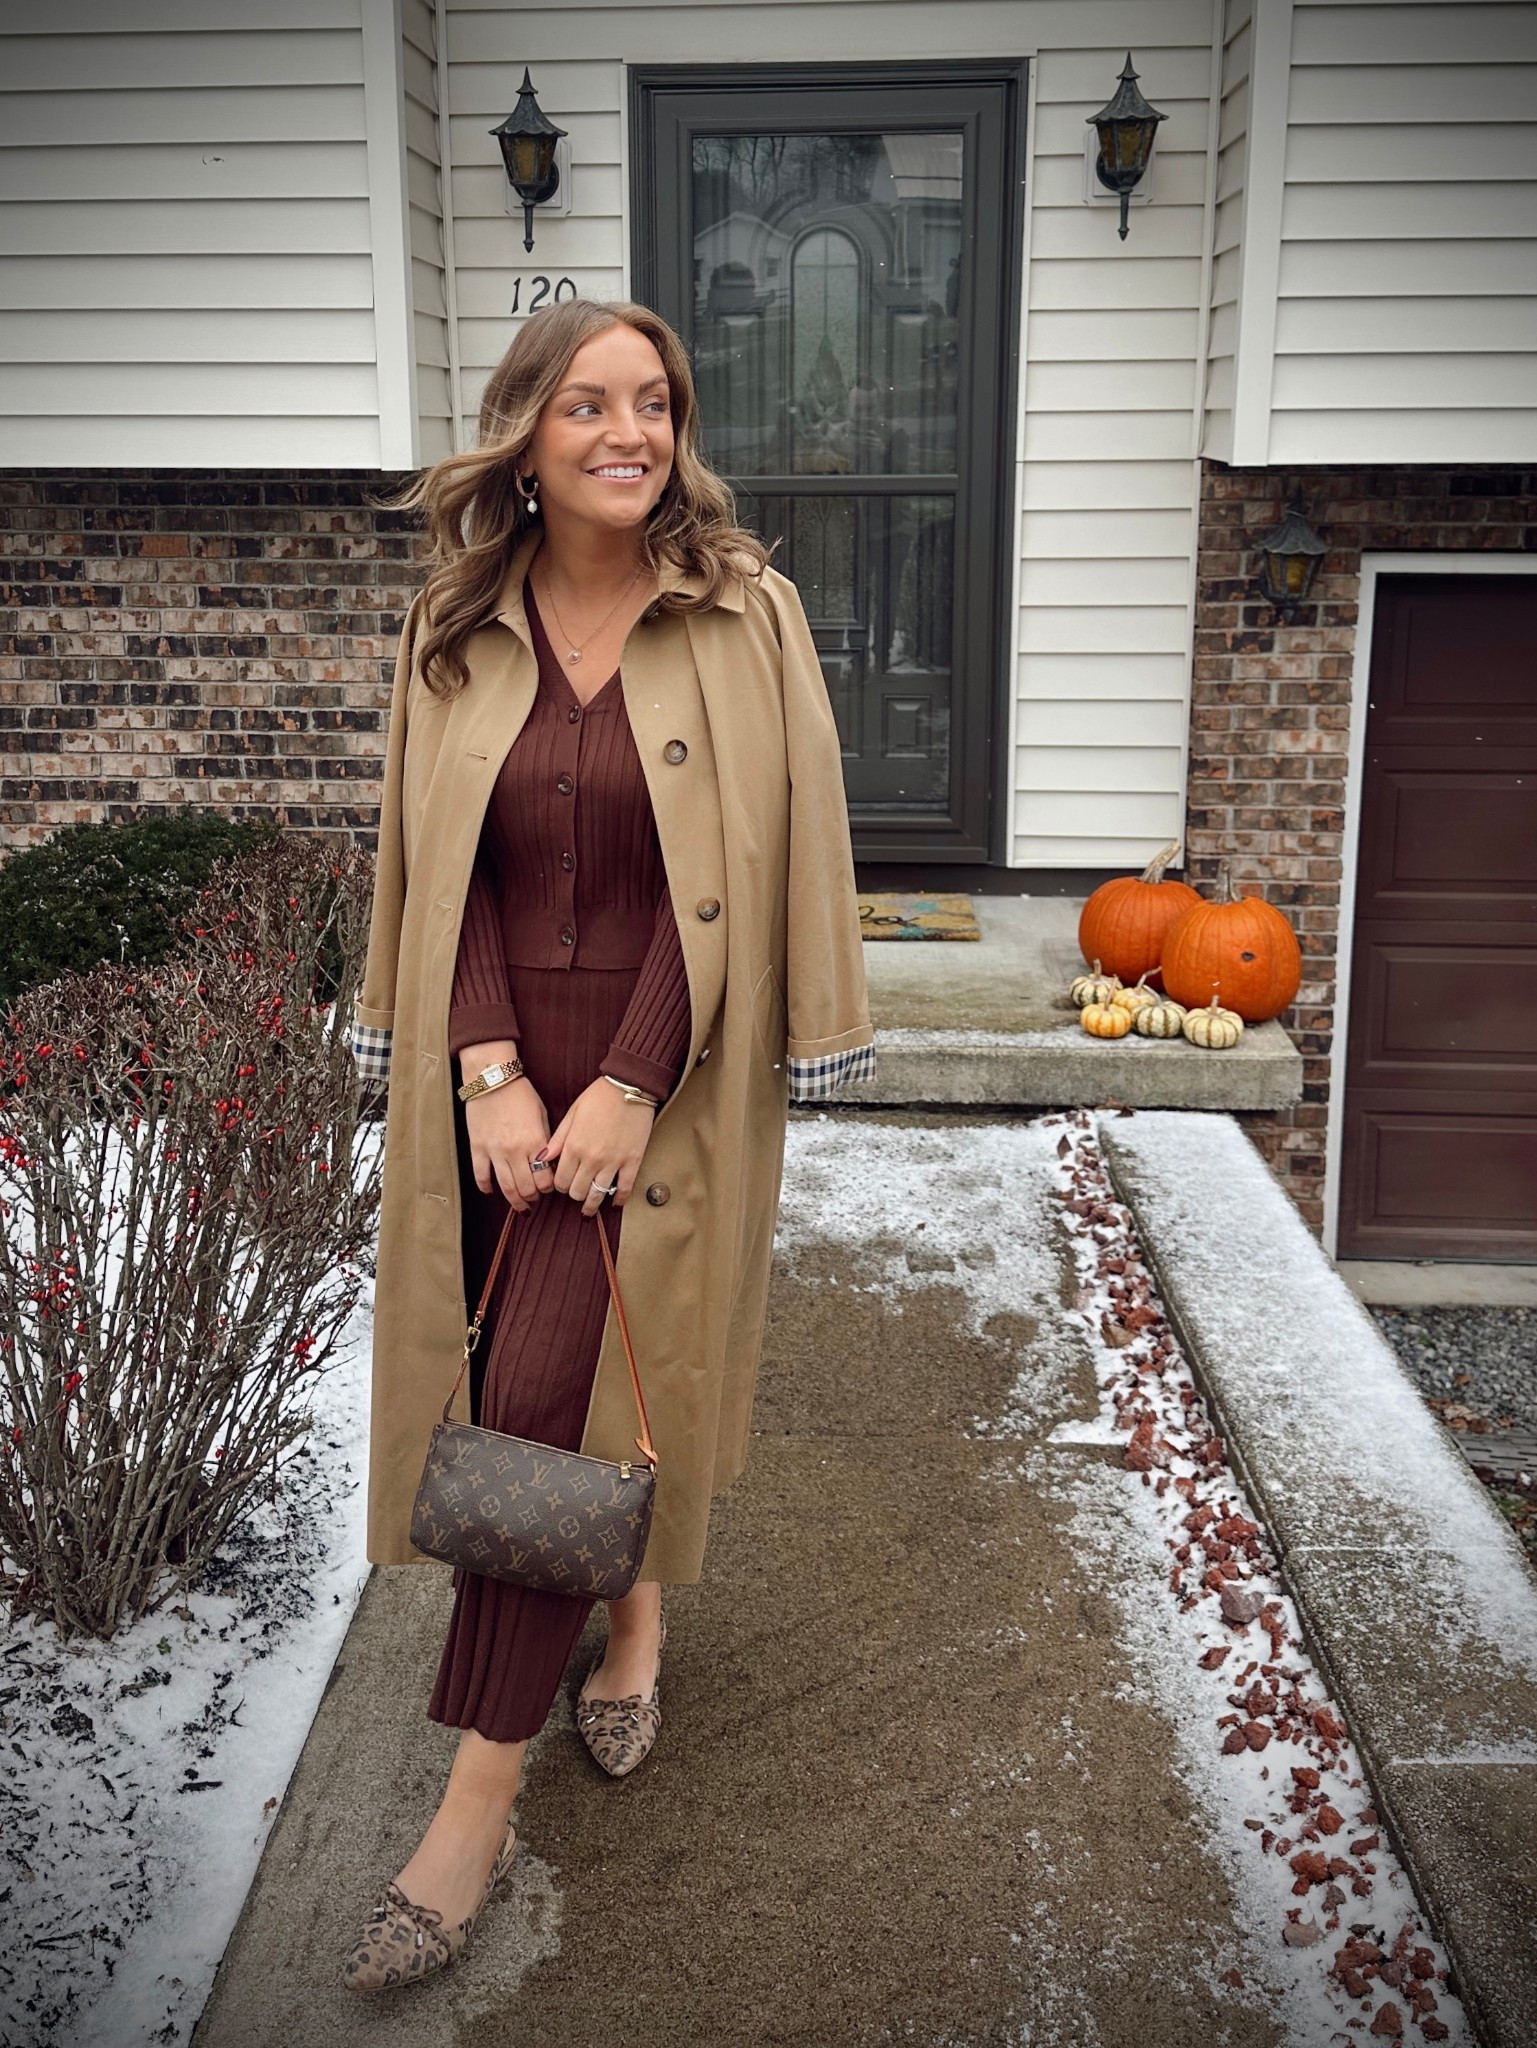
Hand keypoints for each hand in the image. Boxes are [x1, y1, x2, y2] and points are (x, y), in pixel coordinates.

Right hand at [465, 1077, 551, 1212]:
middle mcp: (515, 1151)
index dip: (548, 1187)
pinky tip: (491, 1191)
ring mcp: (494, 1151)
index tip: (548, 1187)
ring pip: (505, 1187)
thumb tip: (548, 1162)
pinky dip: (486, 1187)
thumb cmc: (520, 1093)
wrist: (492, 1079)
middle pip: (526, 1188)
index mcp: (535, 1142)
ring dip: (514, 1201)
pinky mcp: (477, 1148)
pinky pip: (480, 1175)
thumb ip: (546, 1140)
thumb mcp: (542, 1115)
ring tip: (520, 1205)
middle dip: (533, 1197)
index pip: (545, 1178)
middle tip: (534, 1198)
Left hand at [544, 1077, 655, 1214]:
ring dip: (591, 1204)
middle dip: (574, 1193)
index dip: (559, 1185)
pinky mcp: (632, 1161)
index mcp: (574, 1146)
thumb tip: (543, 1159)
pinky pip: (624, 1188)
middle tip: (576, 1191)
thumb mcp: (572, 1114)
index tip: (563, 1182)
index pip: (560, 1180)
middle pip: (577, 1192)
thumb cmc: (600, 1096)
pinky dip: (618, 1200)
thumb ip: (557, 1140)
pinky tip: (614, 1204)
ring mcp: (613, 1161)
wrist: (629, 1086)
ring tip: (589, 1210)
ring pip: (597, 1195)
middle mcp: (592, 1158)